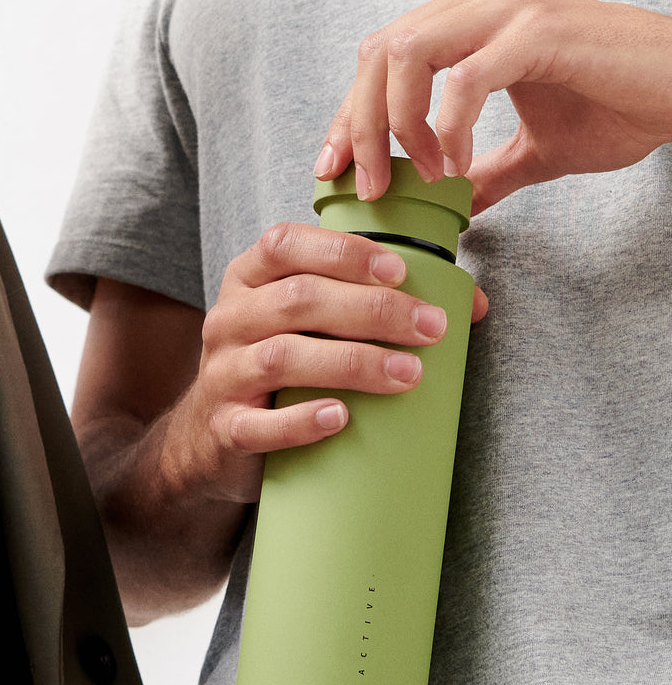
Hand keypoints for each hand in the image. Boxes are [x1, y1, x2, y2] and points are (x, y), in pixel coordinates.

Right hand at [165, 222, 460, 505]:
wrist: (214, 439)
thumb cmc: (280, 371)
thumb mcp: (309, 326)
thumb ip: (370, 304)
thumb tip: (470, 307)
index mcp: (249, 280)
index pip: (286, 245)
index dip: (344, 253)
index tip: (401, 271)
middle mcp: (230, 320)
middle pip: (299, 300)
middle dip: (372, 310)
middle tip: (430, 329)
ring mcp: (223, 375)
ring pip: (283, 358)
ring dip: (353, 363)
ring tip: (407, 375)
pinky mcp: (226, 429)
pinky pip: (259, 425)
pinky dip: (302, 422)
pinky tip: (340, 418)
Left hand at [315, 0, 671, 212]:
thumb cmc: (614, 109)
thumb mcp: (533, 152)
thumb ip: (486, 171)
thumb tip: (458, 204)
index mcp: (469, 23)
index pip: (381, 59)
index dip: (348, 116)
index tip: (335, 170)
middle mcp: (479, 4)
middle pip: (379, 53)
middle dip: (356, 126)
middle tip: (366, 186)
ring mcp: (506, 12)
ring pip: (407, 55)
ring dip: (395, 126)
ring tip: (418, 180)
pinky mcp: (536, 34)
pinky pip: (464, 81)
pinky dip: (447, 132)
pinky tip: (454, 170)